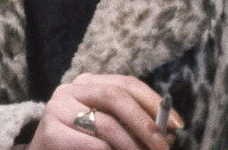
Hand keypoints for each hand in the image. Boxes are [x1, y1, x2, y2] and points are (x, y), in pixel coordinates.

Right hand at [28, 74, 182, 149]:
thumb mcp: (111, 126)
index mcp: (89, 83)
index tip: (176, 125)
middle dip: (145, 124)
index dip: (154, 103)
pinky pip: (94, 146)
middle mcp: (71, 89)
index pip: (127, 84)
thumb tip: (169, 130)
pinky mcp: (51, 132)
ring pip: (107, 125)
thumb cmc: (84, 142)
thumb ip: (133, 123)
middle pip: (115, 97)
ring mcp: (58, 109)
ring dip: (132, 147)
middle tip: (163, 147)